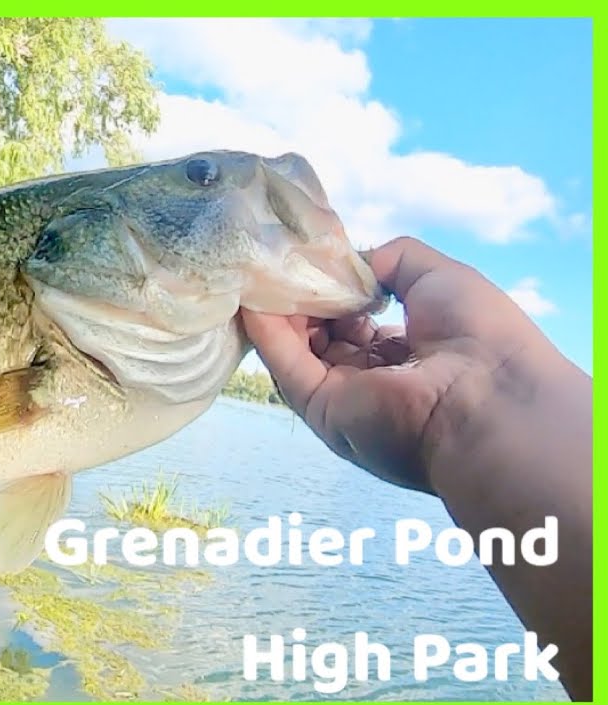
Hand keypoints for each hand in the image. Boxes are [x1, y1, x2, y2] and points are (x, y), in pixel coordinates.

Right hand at [242, 236, 572, 493]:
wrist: (488, 397)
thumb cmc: (478, 335)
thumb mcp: (440, 276)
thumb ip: (392, 260)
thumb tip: (348, 261)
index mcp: (408, 358)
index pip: (358, 323)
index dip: (339, 291)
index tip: (321, 261)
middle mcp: (373, 383)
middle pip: (324, 336)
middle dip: (305, 298)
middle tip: (283, 261)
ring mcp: (345, 398)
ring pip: (299, 349)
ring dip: (281, 310)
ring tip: (263, 268)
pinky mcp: (320, 408)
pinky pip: (286, 364)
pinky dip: (267, 332)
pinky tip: (252, 296)